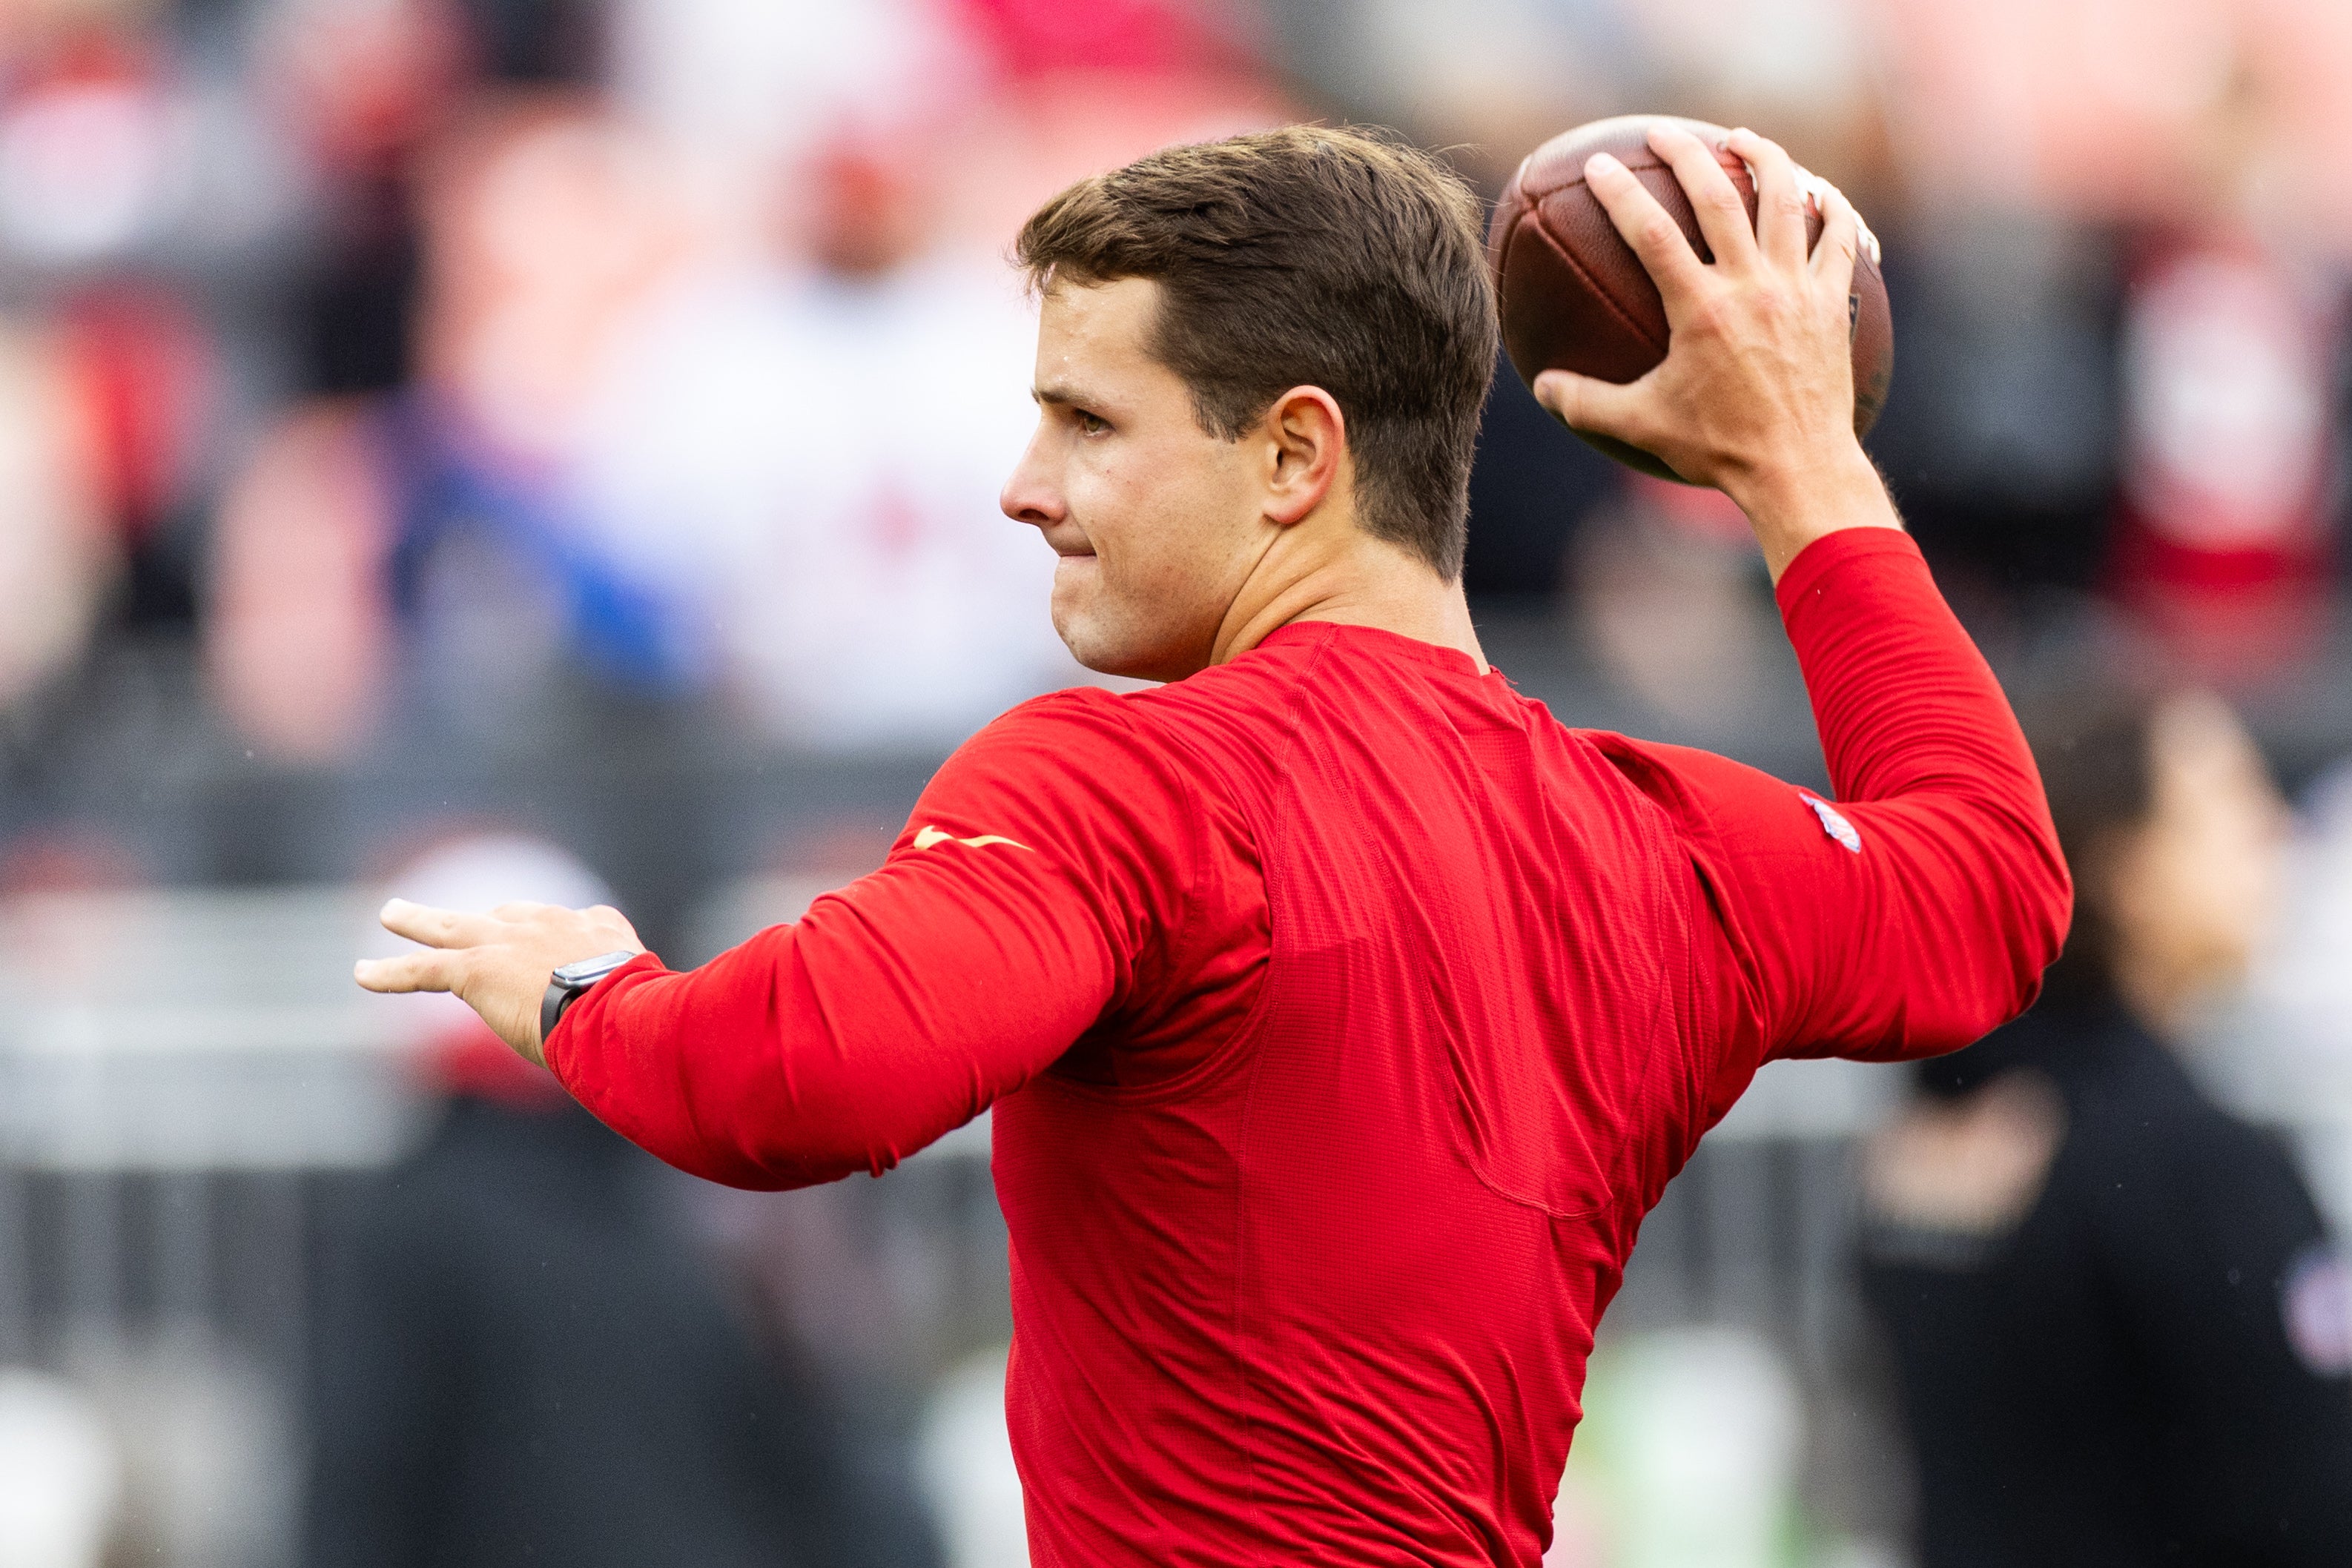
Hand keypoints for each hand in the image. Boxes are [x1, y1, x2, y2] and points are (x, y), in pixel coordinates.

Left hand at [355, 898, 643, 1066]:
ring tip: (393, 913)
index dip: (551, 938)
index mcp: (596, 930)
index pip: (564, 925)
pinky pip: (423, 969)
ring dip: (418, 921)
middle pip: (506, 912)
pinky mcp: (478, 968)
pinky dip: (390, 973)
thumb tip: (653, 1053)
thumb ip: (637, 1012)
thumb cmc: (648, 1020)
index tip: (551, 951)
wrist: (622, 1011)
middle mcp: (551, 924)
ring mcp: (510, 943)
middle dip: (482, 915)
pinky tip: (361, 973)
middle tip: (462, 913)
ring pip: (452, 927)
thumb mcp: (648, 1005)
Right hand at [1532, 125, 1895, 577]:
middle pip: (1719, 195)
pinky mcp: (1832, 302)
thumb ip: (1586, 404)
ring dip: (1764, 159)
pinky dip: (1830, 209)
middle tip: (1661, 133)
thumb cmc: (1718, 449)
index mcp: (1700, 309)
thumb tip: (1541, 388)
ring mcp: (1797, 288)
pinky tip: (1818, 193)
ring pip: (1786, 200)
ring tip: (1742, 139)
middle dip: (1686, 153)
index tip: (1602, 164)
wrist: (1799, 468)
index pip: (1652, 231)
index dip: (1621, 192)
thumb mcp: (1642, 426)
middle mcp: (1751, 286)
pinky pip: (1838, 239)